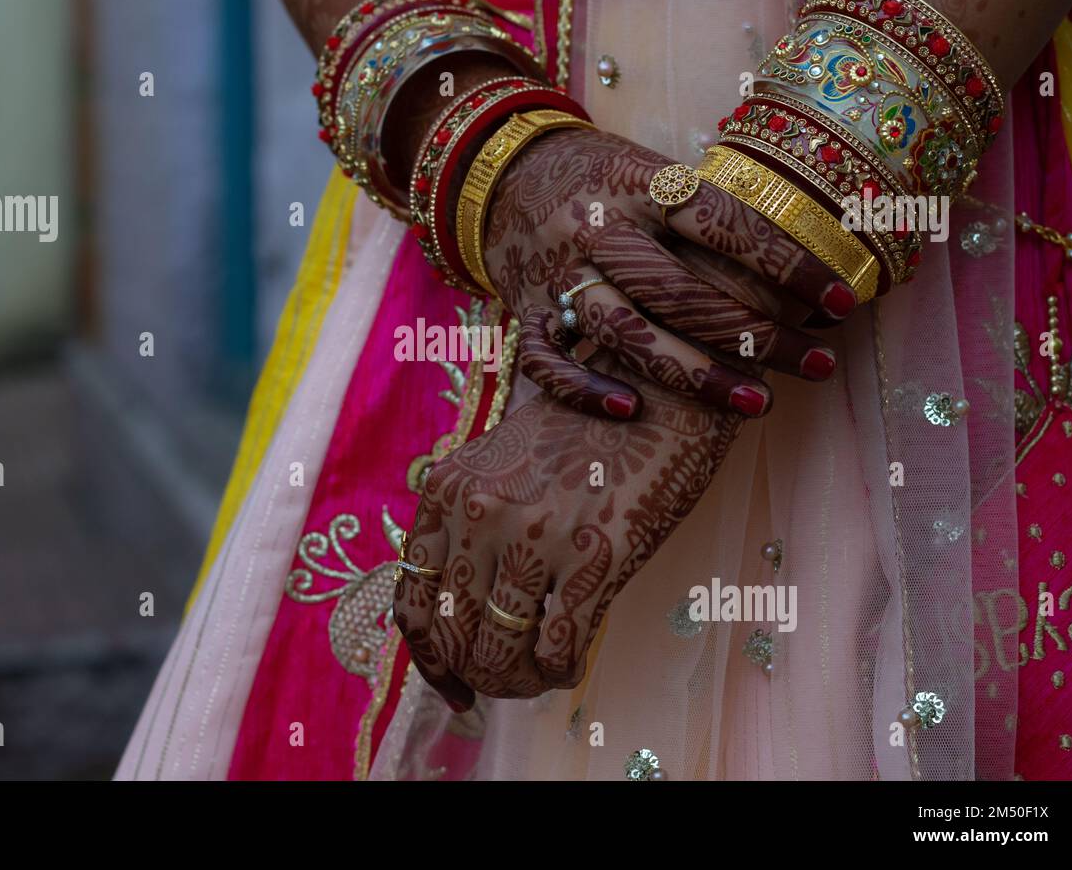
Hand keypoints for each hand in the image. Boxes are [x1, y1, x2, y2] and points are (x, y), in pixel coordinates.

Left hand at [392, 350, 742, 708]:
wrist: (658, 386)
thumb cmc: (582, 431)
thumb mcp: (500, 464)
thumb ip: (469, 525)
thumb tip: (460, 617)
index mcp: (446, 491)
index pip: (413, 603)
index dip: (430, 660)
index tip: (455, 686)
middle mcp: (478, 513)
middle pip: (453, 637)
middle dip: (479, 675)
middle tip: (509, 683)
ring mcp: (534, 534)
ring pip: (499, 653)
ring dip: (519, 682)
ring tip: (540, 675)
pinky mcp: (594, 554)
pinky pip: (557, 649)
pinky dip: (560, 671)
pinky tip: (573, 662)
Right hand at [481, 129, 856, 419]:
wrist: (500, 172)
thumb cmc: (603, 177)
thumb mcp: (654, 173)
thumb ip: (707, 214)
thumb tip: (806, 261)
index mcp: (642, 185)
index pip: (723, 222)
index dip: (786, 263)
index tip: (840, 301)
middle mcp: (601, 229)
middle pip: (683, 289)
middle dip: (757, 334)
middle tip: (817, 365)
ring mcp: (560, 272)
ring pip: (625, 331)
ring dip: (694, 373)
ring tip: (759, 404)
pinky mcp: (529, 309)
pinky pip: (547, 359)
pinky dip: (583, 388)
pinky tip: (630, 410)